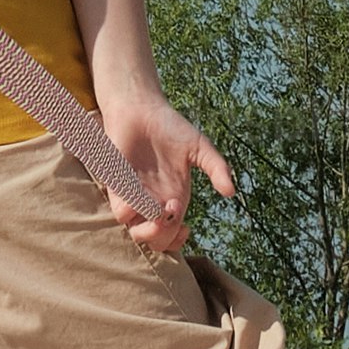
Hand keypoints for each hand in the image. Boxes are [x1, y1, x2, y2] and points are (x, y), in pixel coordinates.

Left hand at [91, 80, 237, 253]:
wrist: (142, 108)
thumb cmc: (170, 128)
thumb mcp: (200, 148)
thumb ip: (217, 168)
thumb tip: (231, 192)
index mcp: (172, 199)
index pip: (171, 235)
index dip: (176, 240)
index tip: (186, 227)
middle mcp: (152, 202)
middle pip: (154, 240)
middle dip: (163, 237)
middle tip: (171, 212)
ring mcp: (133, 195)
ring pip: (134, 232)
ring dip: (147, 230)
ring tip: (158, 210)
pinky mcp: (117, 185)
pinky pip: (120, 209)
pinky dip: (130, 210)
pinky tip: (141, 196)